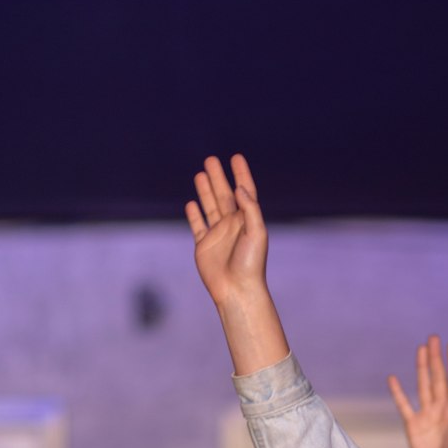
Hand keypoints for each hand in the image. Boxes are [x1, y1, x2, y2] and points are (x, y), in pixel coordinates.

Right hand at [185, 154, 288, 373]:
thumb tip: (239, 189)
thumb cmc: (251, 264)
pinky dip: (194, 214)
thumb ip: (250, 209)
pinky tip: (191, 203)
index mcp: (247, 220)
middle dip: (218, 177)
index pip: (244, 192)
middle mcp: (233, 225)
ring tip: (200, 174)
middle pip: (224, 195)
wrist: (237, 290)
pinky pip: (198, 225)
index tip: (236, 157)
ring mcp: (218, 235)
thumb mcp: (257, 233)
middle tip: (211, 159)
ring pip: (210, 206)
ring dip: (205, 190)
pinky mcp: (204, 246)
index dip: (241, 174)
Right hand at [388, 335, 447, 447]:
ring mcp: (427, 415)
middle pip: (438, 378)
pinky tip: (394, 379)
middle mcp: (442, 409)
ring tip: (421, 349)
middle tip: (434, 338)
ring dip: (422, 367)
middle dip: (436, 358)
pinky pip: (404, 405)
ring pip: (424, 385)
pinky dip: (398, 392)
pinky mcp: (413, 425)